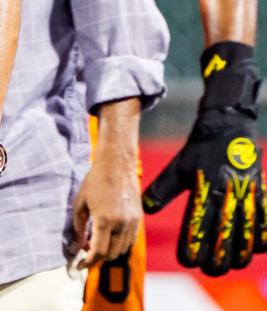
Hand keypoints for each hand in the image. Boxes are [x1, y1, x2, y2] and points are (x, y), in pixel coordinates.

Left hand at [74, 144, 141, 265]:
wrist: (117, 165)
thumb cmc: (94, 182)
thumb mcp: (80, 203)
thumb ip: (79, 228)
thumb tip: (76, 247)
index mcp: (105, 220)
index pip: (99, 252)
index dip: (89, 262)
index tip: (80, 264)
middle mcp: (122, 224)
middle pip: (111, 255)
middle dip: (98, 258)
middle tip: (86, 252)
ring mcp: (133, 223)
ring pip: (122, 250)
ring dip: (109, 252)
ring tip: (96, 243)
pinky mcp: (139, 220)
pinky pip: (131, 241)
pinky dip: (120, 244)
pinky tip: (109, 237)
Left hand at [143, 106, 261, 274]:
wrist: (227, 128)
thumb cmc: (198, 151)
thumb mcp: (177, 168)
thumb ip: (162, 189)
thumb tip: (145, 208)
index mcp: (203, 191)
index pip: (198, 227)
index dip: (193, 247)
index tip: (188, 261)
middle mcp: (226, 197)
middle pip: (224, 238)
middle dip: (218, 258)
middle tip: (211, 270)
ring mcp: (246, 197)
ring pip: (248, 235)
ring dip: (240, 254)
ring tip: (232, 264)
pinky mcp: (260, 195)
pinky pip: (265, 223)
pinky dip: (261, 239)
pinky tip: (253, 248)